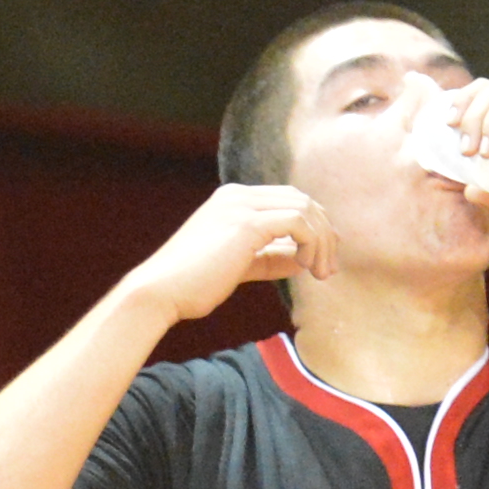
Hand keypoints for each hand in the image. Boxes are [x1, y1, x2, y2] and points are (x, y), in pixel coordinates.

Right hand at [136, 183, 333, 322]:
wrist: (159, 292)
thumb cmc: (191, 285)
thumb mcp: (239, 267)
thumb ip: (269, 258)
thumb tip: (300, 260)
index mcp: (232, 200)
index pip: (288, 200)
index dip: (314, 226)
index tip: (322, 258)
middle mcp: (237, 195)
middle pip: (302, 199)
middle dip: (324, 232)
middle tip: (328, 267)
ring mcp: (241, 206)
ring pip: (304, 208)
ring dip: (322, 242)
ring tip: (320, 272)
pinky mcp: (246, 223)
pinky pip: (297, 222)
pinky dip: (311, 243)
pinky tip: (305, 267)